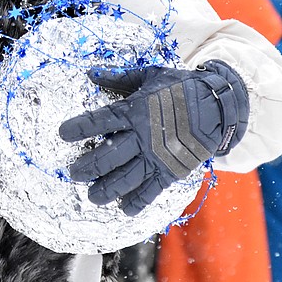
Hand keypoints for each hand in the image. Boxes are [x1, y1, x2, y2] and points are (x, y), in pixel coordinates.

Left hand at [58, 60, 248, 215]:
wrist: (219, 104)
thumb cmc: (180, 86)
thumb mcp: (149, 75)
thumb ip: (119, 78)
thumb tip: (91, 73)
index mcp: (134, 111)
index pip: (99, 121)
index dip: (78, 128)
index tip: (62, 134)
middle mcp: (142, 136)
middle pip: (107, 157)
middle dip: (86, 167)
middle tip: (73, 173)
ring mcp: (158, 156)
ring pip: (125, 178)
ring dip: (106, 189)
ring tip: (92, 196)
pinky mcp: (172, 170)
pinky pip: (151, 190)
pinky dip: (136, 201)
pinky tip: (123, 208)